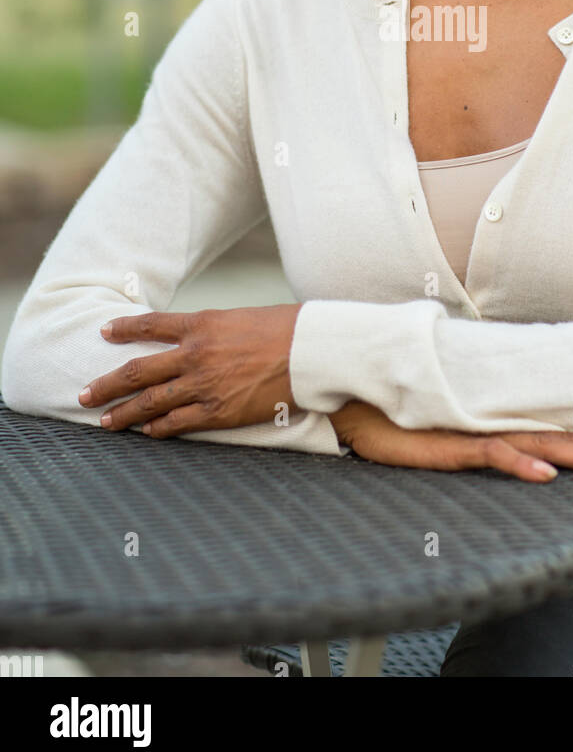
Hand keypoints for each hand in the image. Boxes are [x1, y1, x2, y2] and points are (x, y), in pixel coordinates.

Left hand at [78, 304, 303, 437]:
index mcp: (201, 324)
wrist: (310, 351)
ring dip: (123, 413)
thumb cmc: (285, 329)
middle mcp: (195, 354)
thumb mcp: (242, 319)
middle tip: (83, 394)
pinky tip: (147, 433)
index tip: (105, 331)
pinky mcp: (218, 411)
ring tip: (105, 421)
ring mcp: (204, 385)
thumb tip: (198, 339)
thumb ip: (214, 330)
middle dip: (106, 384)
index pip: (151, 324)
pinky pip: (178, 423)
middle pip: (137, 370)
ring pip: (150, 402)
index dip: (124, 328)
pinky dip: (158, 429)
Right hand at [329, 401, 572, 493]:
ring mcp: (477, 430)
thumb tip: (509, 458)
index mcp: (501, 426)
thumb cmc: (402, 417)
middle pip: (564, 443)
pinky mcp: (452, 441)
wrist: (360, 397)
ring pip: (542, 446)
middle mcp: (497, 425)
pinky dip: (522, 463)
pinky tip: (547, 475)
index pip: (558, 441)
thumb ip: (480, 444)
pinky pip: (493, 452)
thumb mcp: (449, 438)